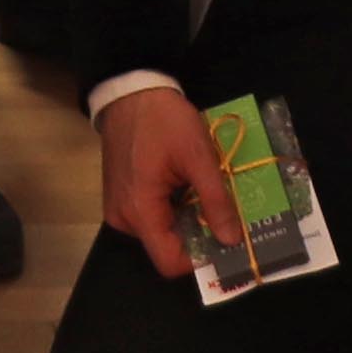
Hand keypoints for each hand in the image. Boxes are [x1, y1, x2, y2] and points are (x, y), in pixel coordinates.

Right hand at [96, 81, 225, 281]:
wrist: (130, 90)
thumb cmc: (164, 120)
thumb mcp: (199, 157)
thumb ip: (216, 201)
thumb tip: (232, 240)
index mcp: (140, 211)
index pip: (170, 262)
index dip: (200, 258)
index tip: (226, 240)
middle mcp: (124, 218)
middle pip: (166, 247)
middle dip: (197, 234)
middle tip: (224, 214)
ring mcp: (119, 208)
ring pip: (161, 231)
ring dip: (186, 219)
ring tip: (206, 194)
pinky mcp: (121, 197)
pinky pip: (151, 216)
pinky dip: (172, 208)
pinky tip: (186, 186)